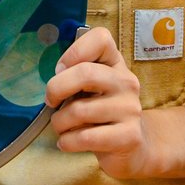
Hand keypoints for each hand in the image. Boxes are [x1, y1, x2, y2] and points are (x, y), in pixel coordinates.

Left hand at [45, 26, 155, 178]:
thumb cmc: (101, 110)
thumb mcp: (90, 87)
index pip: (100, 38)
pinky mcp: (129, 136)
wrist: (133, 146)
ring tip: (61, 126)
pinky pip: (86, 137)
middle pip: (85, 73)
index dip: (74, 51)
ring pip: (79, 110)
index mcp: (115, 63)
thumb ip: (74, 76)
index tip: (60, 70)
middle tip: (51, 102)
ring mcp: (130, 109)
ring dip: (59, 122)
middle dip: (56, 88)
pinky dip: (67, 141)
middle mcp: (126, 81)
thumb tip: (52, 82)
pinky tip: (66, 142)